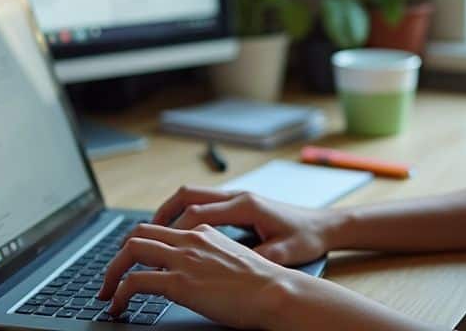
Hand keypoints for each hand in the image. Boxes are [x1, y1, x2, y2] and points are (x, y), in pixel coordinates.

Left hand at [97, 222, 294, 328]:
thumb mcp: (237, 261)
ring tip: (105, 292)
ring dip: (111, 272)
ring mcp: (183, 259)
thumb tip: (203, 274)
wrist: (276, 291)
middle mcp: (190, 239)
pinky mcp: (179, 282)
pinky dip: (118, 293)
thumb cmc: (265, 283)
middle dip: (118, 254)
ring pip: (130, 251)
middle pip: (139, 233)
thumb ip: (215, 259)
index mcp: (205, 232)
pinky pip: (134, 281)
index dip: (142, 245)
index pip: (162, 230)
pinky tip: (116, 306)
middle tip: (111, 275)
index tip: (134, 262)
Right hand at [152, 185, 339, 265]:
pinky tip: (177, 234)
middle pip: (188, 195)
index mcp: (246, 207)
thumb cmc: (307, 238)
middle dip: (161, 214)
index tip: (157, 247)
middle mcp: (238, 197)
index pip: (199, 211)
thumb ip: (261, 260)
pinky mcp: (238, 204)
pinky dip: (184, 214)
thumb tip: (239, 271)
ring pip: (192, 195)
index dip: (175, 229)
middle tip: (140, 236)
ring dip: (170, 211)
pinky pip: (202, 203)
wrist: (325, 225)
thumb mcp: (285, 253)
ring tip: (151, 233)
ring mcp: (237, 198)